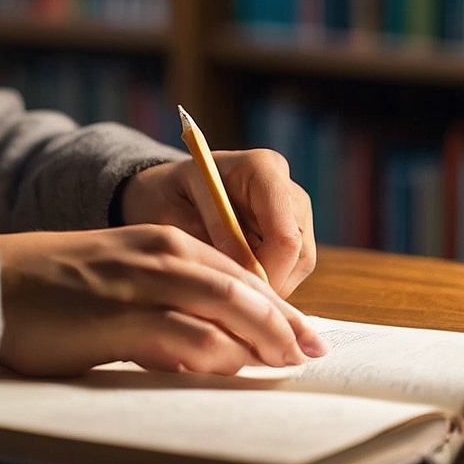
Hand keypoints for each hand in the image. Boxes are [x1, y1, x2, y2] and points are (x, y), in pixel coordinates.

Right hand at [0, 225, 326, 377]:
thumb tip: (212, 338)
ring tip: (286, 362)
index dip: (274, 302)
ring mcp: (137, 283)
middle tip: (312, 351)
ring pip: (222, 303)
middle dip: (282, 320)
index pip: (233, 269)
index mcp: (155, 239)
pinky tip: (234, 368)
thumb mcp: (115, 277)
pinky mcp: (117, 318)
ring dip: (262, 335)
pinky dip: (217, 351)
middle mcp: (154, 253)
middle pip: (239, 285)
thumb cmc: (50, 287)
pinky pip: (183, 333)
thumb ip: (161, 295)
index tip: (301, 331)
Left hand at [120, 150, 316, 295]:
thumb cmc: (165, 197)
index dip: (266, 272)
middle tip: (225, 295)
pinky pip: (292, 271)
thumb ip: (208, 236)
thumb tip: (245, 270)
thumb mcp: (171, 211)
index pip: (284, 235)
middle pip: (298, 253)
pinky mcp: (295, 233)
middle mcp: (287, 187)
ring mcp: (295, 212)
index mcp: (261, 168)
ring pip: (298, 267)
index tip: (233, 291)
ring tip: (223, 279)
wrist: (167, 192)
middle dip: (265, 281)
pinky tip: (233, 276)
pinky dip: (265, 280)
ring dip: (264, 283)